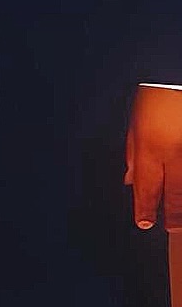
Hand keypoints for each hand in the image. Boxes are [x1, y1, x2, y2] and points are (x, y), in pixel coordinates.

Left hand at [125, 85, 181, 230]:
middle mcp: (175, 153)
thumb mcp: (134, 126)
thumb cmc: (154, 98)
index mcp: (151, 147)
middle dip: (171, 214)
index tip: (144, 223)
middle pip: (174, 193)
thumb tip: (130, 180)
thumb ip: (132, 155)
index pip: (146, 187)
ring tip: (180, 219)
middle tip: (169, 228)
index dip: (145, 208)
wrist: (174, 79)